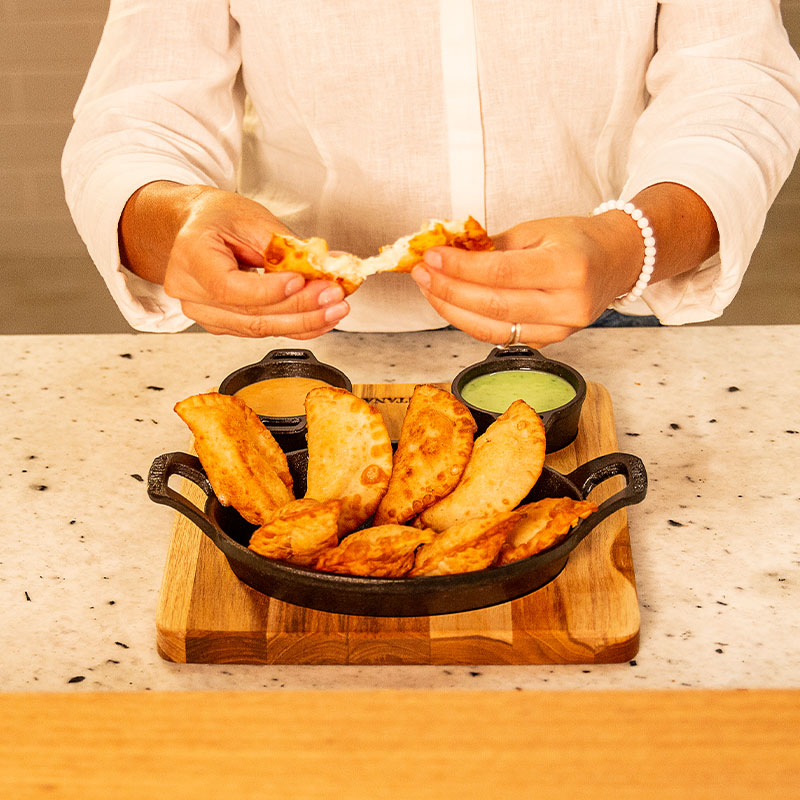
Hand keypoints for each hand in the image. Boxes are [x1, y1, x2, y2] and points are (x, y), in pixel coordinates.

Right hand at [120, 183, 349, 337]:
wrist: (197, 228)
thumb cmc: (219, 218)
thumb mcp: (252, 218)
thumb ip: (288, 246)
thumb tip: (328, 263)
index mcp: (191, 256)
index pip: (228, 287)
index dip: (268, 290)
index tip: (302, 280)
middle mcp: (191, 291)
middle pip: (250, 313)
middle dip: (300, 307)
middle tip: (334, 296)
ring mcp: (204, 313)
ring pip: (259, 328)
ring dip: (304, 321)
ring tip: (335, 308)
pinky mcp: (224, 324)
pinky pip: (262, 331)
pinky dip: (295, 326)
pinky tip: (321, 318)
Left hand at [410, 214, 643, 346]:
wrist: (616, 261)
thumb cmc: (578, 241)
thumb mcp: (537, 230)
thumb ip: (493, 247)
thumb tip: (447, 254)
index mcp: (568, 267)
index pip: (501, 272)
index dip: (460, 267)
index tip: (432, 257)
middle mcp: (567, 304)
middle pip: (493, 305)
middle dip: (448, 290)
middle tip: (422, 273)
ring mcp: (560, 329)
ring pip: (492, 329)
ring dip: (452, 310)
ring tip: (429, 289)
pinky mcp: (550, 343)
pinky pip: (500, 338)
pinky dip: (470, 322)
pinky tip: (451, 305)